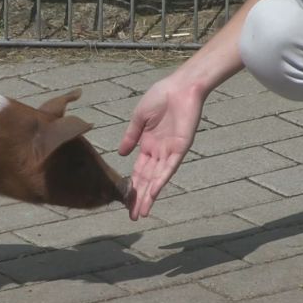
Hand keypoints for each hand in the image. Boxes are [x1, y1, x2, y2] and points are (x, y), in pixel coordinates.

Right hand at [118, 77, 204, 219]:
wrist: (181, 86)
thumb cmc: (161, 96)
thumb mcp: (138, 118)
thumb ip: (130, 137)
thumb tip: (121, 154)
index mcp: (148, 145)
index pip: (139, 171)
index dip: (132, 187)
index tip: (126, 202)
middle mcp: (158, 152)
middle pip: (147, 180)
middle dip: (139, 198)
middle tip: (133, 217)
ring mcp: (169, 151)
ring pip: (157, 179)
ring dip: (149, 196)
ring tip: (142, 212)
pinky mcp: (180, 148)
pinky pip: (169, 168)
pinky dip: (161, 181)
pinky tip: (154, 193)